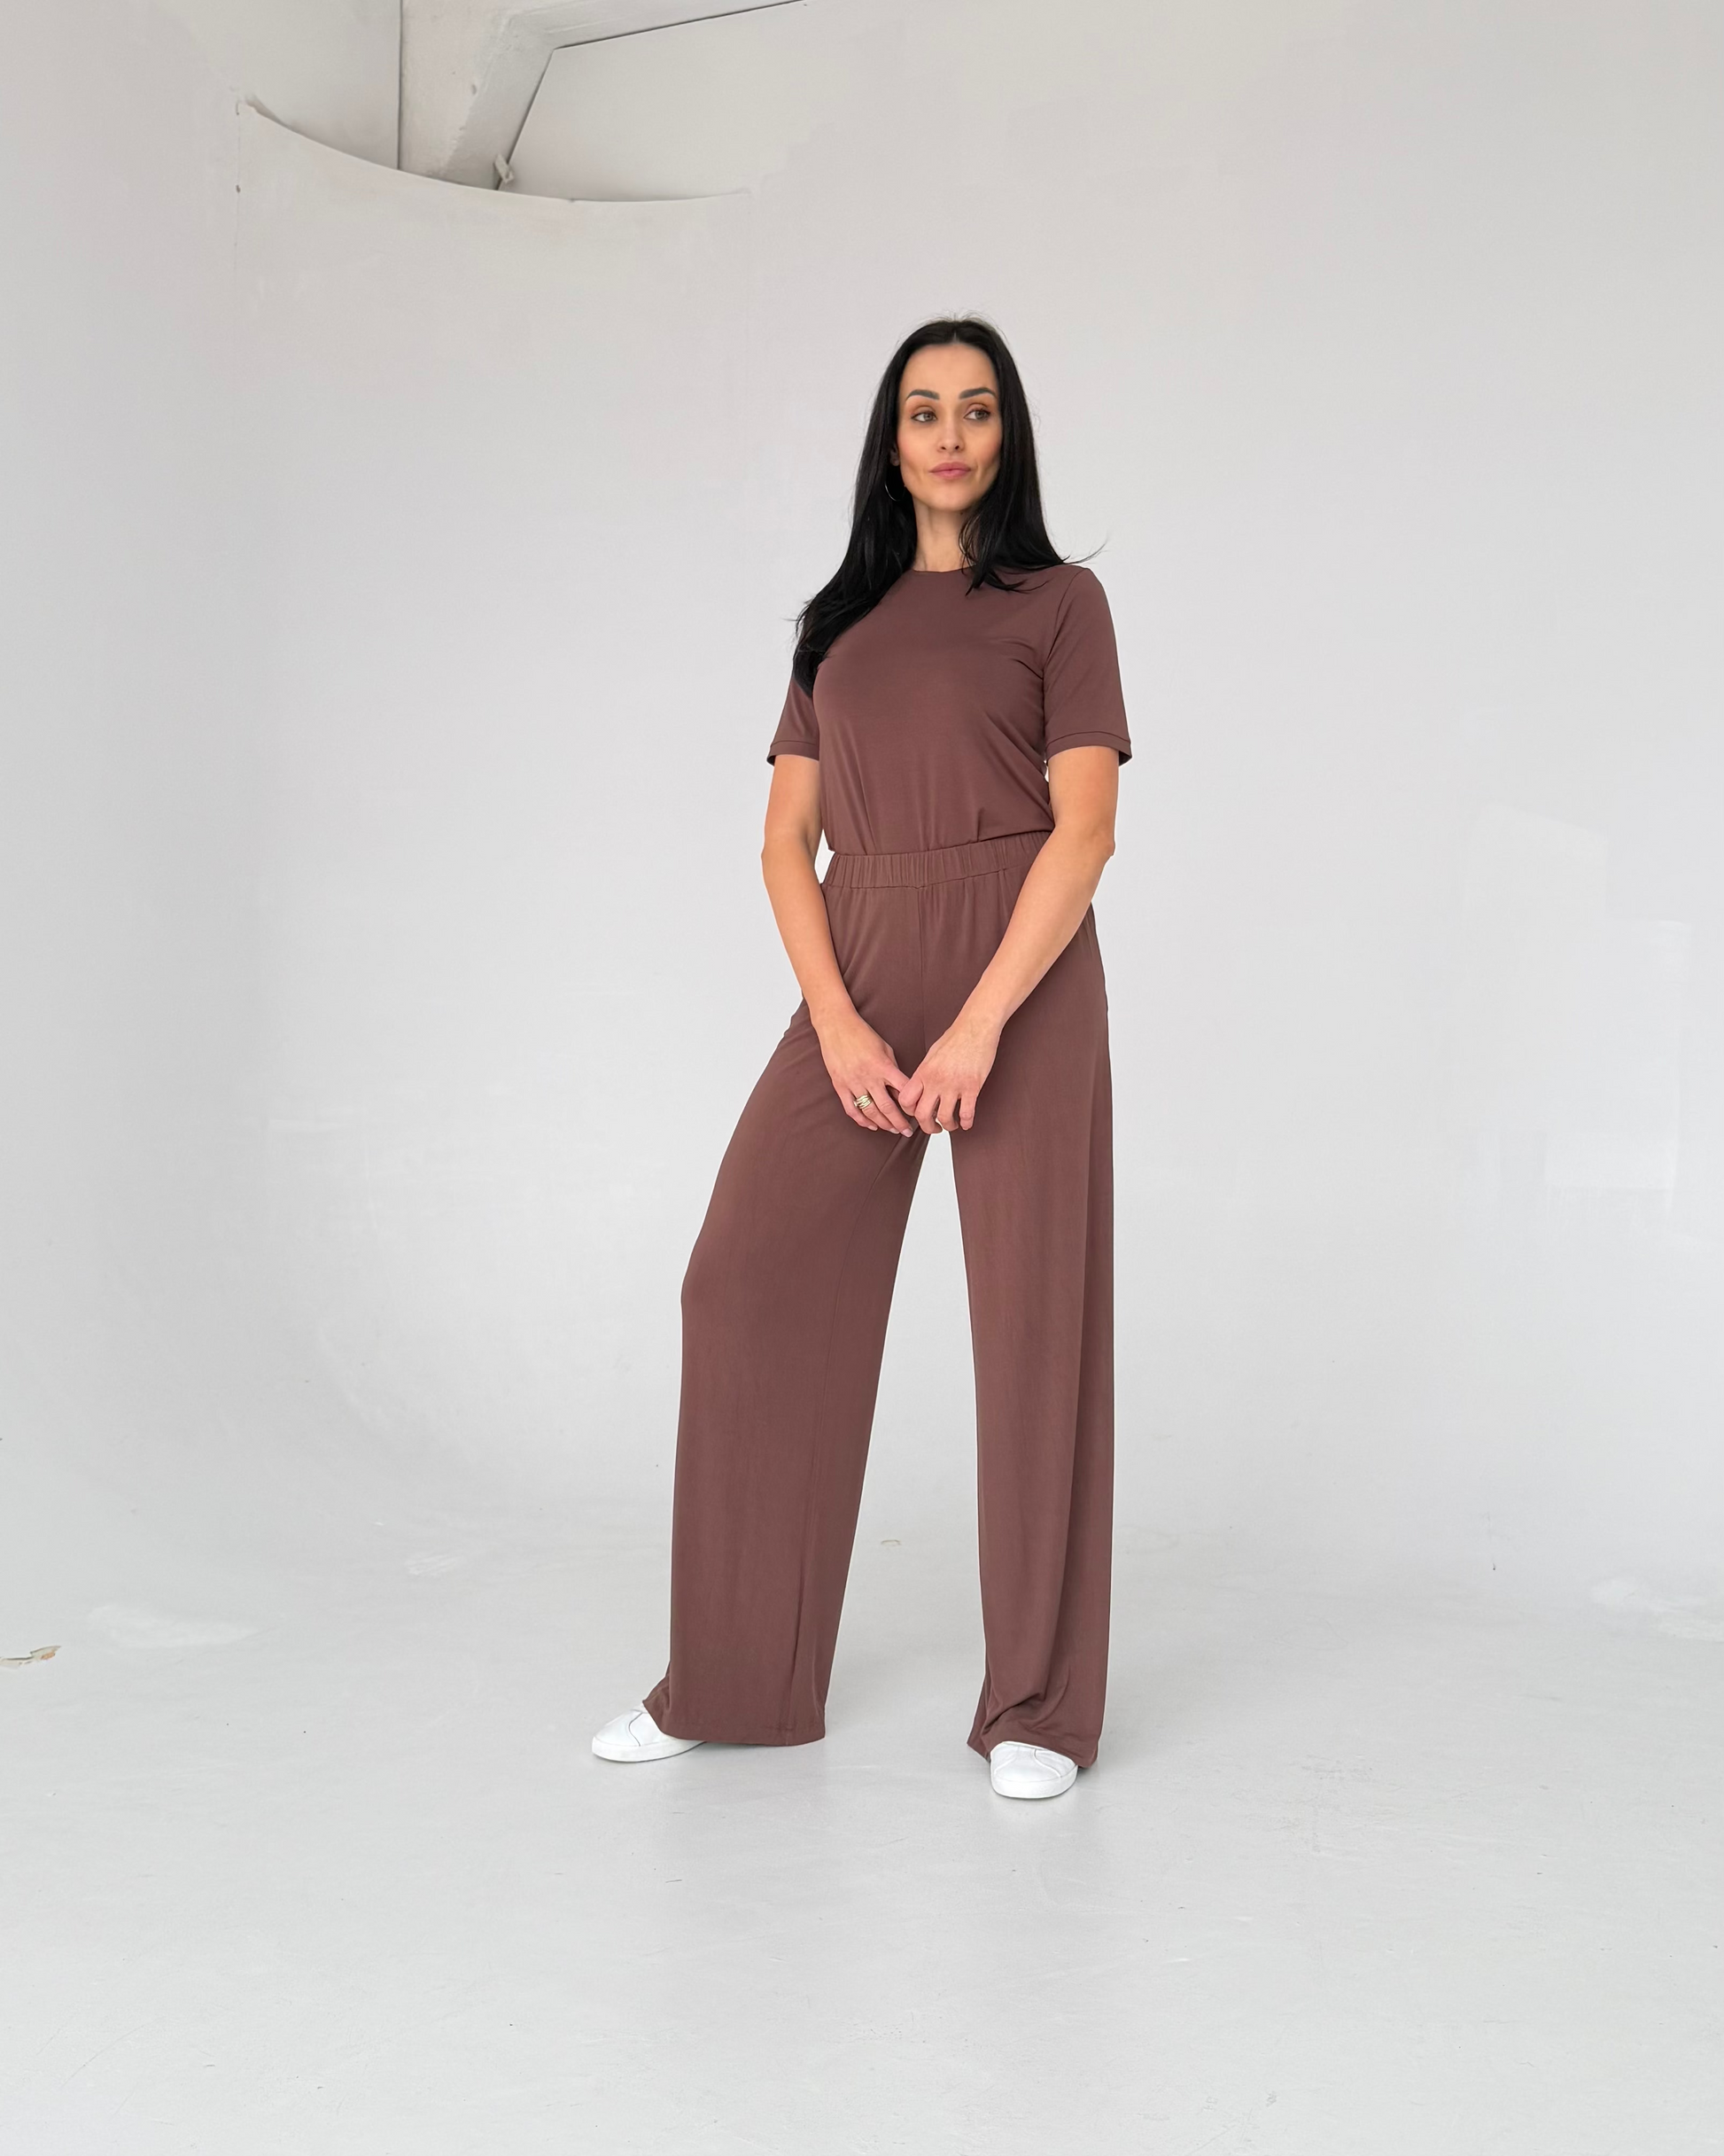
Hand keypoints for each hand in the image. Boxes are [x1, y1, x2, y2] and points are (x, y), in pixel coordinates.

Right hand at [814, 1007, 915, 1134]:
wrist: (836, 1026)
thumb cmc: (862, 1034)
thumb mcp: (885, 1048)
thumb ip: (892, 1069)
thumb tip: (901, 1089)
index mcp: (883, 1066)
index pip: (903, 1091)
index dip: (912, 1105)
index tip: (918, 1112)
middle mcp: (869, 1077)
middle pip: (887, 1107)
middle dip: (899, 1122)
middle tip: (908, 1131)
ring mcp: (853, 1082)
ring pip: (870, 1111)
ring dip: (883, 1124)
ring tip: (892, 1130)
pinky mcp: (840, 1086)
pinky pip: (851, 1108)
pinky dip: (862, 1120)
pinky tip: (871, 1125)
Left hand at [896, 1012, 999, 1133]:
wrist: (976, 1027)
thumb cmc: (955, 1037)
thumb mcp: (932, 1055)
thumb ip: (925, 1073)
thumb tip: (922, 1087)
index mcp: (923, 1072)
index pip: (906, 1100)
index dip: (909, 1112)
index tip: (917, 1114)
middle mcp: (935, 1081)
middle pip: (922, 1115)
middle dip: (927, 1127)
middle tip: (934, 1128)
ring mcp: (954, 1085)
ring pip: (945, 1118)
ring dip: (948, 1126)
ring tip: (952, 1125)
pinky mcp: (972, 1087)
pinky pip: (967, 1113)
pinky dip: (967, 1122)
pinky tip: (967, 1123)